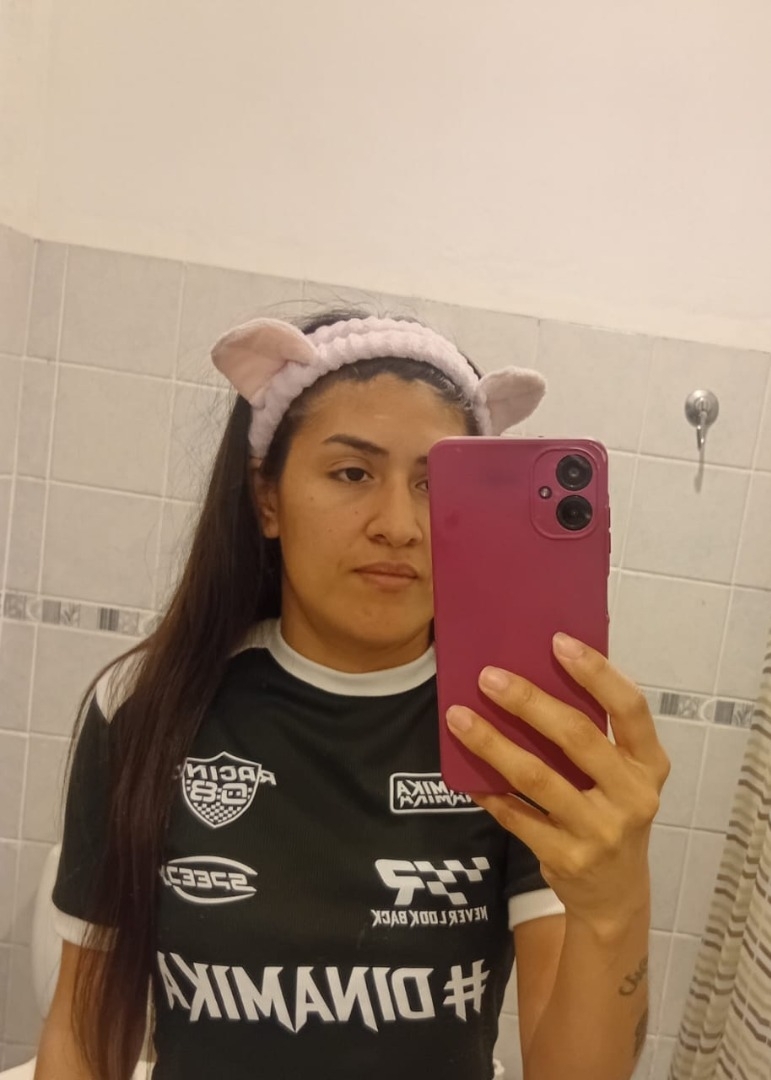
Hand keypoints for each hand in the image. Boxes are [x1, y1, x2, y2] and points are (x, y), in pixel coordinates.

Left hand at [446, 632, 670, 938]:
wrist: (615, 896)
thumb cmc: (611, 811)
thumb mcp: (622, 775)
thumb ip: (595, 734)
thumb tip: (535, 672)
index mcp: (649, 764)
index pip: (630, 708)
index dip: (597, 673)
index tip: (558, 642)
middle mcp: (632, 796)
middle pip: (577, 737)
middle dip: (528, 702)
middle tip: (488, 677)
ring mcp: (600, 831)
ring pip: (537, 778)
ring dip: (493, 744)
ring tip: (459, 717)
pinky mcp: (567, 858)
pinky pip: (516, 816)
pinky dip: (487, 791)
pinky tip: (464, 772)